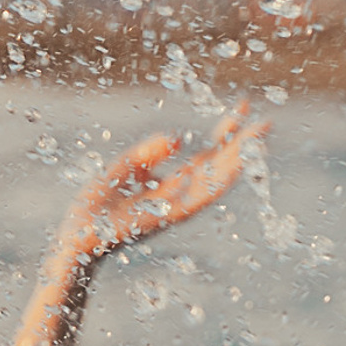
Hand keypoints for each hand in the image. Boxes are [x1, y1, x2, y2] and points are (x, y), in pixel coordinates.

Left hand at [57, 105, 263, 265]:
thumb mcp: (123, 168)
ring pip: (217, 181)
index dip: (225, 131)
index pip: (207, 153)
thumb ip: (149, 152)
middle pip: (219, 166)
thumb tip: (179, 140)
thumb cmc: (95, 207)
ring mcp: (177, 206)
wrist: (78, 237)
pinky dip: (219, 180)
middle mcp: (180, 195)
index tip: (243, 108)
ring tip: (260, 139)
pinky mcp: (169, 215)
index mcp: (171, 182)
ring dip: (240, 160)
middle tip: (266, 122)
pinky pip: (200, 196)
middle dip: (242, 144)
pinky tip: (235, 165)